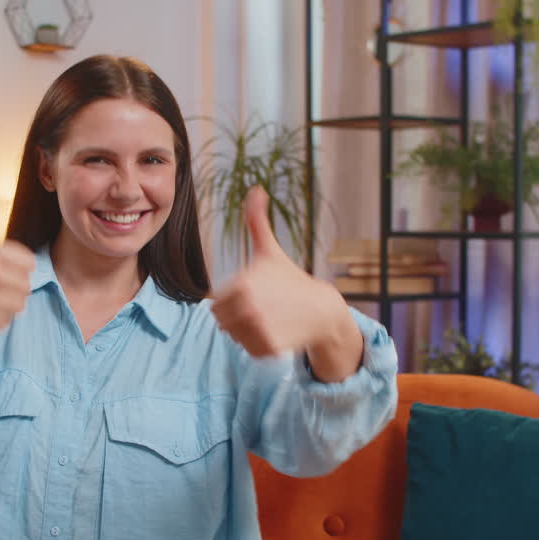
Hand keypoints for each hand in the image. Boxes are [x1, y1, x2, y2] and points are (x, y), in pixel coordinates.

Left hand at [210, 186, 363, 379]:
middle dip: (236, 318)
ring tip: (269, 320)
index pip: (215, 305)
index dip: (230, 301)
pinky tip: (276, 332)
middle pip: (222, 322)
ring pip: (234, 337)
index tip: (252, 296)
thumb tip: (255, 189)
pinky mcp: (267, 348)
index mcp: (242, 284)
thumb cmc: (291, 279)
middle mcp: (248, 308)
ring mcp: (258, 330)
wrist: (322, 309)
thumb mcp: (270, 250)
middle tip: (261, 310)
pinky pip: (248, 350)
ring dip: (246, 332)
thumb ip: (256, 221)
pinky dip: (258, 345)